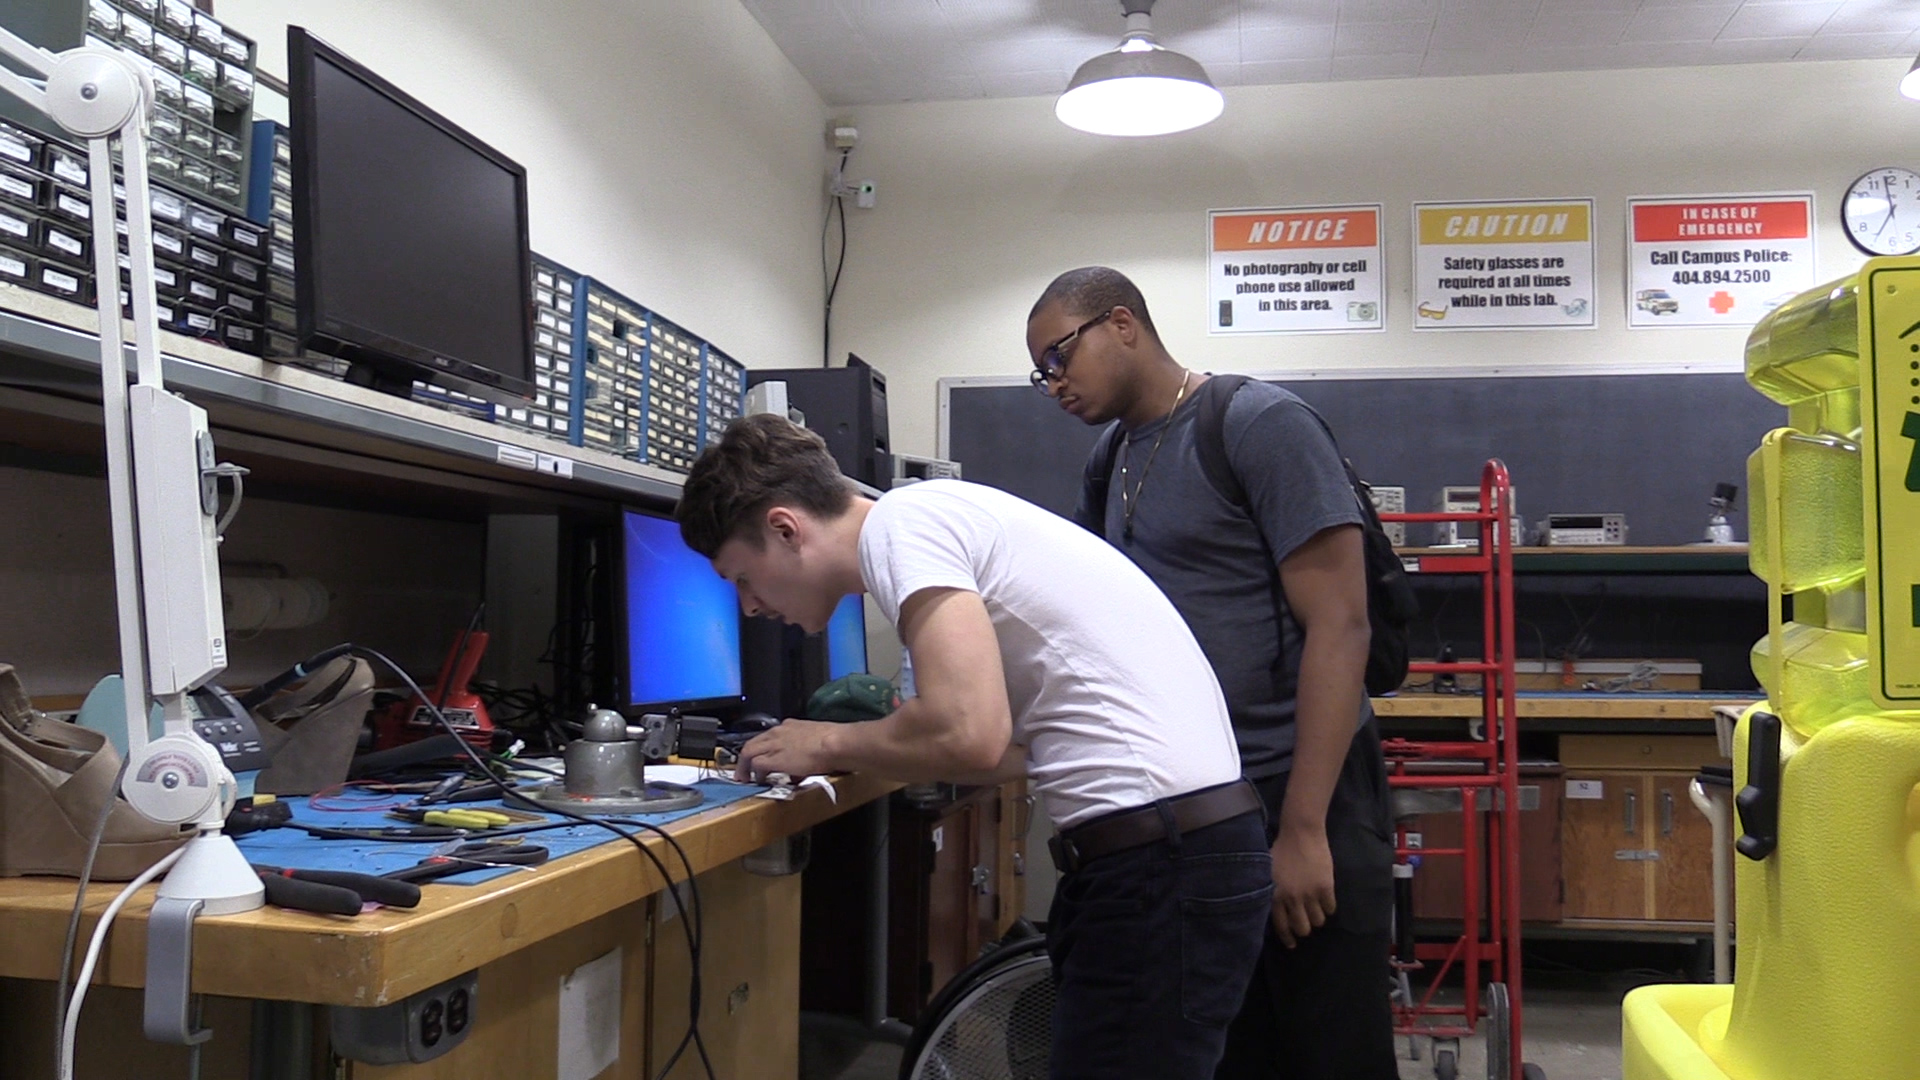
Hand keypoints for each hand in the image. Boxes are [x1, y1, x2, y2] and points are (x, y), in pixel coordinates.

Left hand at [733, 719, 840, 781]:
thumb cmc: (834, 741)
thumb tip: (804, 767)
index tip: (763, 757)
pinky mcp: (773, 759)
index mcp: (790, 726)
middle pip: (753, 742)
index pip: (770, 735)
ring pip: (748, 751)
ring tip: (745, 778)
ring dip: (745, 766)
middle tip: (745, 769)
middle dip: (746, 757)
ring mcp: (774, 744)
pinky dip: (753, 773)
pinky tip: (757, 781)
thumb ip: (807, 751)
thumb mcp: (817, 741)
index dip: (764, 748)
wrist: (834, 743)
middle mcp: (778, 732)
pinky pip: (755, 765)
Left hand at [1269, 824, 1335, 947]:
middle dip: (1304, 929)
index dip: (1287, 938)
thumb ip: (1271, 892)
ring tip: (1316, 909)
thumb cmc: (1281, 848)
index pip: (1281, 926)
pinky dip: (1329, 907)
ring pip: (1318, 921)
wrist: (1301, 833)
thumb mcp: (1268, 873)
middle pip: (1302, 928)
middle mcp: (1292, 899)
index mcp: (1275, 896)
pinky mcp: (1326, 888)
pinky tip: (1326, 900)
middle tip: (1306, 923)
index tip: (1292, 944)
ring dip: (1317, 917)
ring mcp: (1310, 894)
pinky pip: (1330, 908)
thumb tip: (1274, 910)